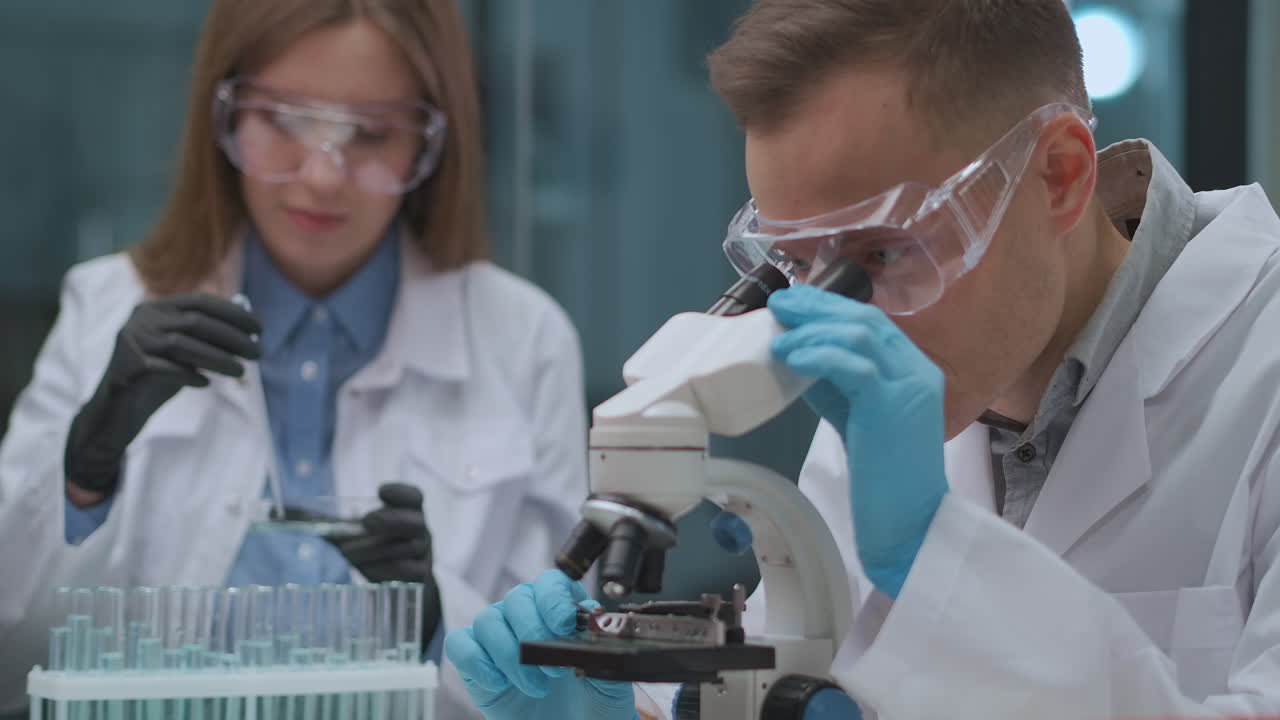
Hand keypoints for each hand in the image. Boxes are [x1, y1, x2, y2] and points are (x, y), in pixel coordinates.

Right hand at [64, 293, 260, 495]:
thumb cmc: (158, 380)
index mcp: (156, 308)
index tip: (260, 328)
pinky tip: (205, 383)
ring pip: (181, 344)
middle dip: (232, 337)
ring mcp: (131, 341)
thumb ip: (210, 337)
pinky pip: (163, 369)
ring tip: (241, 371)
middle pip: (195, 321)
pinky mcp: (126, 367)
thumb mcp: (186, 354)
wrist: (117, 413)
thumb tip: (251, 323)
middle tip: (258, 353)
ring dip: (217, 358)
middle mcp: (141, 319)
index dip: (233, 313)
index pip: (200, 302)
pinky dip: (188, 375)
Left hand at [330, 483, 441, 643]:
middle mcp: (421, 530)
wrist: (400, 584)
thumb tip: (282, 515)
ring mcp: (424, 553)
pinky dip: (379, 568)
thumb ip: (329, 523)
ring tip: (347, 552)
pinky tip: (363, 567)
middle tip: (366, 521)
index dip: (400, 493)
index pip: (415, 497)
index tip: (379, 491)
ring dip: (372, 548)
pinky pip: (403, 570)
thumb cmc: (374, 550)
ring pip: (404, 548)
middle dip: (391, 519)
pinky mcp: (419, 575)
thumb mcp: (357, 533)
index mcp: (408, 512)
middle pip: (416, 522)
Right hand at [445, 570, 635, 719]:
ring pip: (488, 620)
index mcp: (562, 611)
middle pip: (516, 598)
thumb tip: (597, 620)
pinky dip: (477, 662)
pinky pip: (460, 644)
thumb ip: (604, 650)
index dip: (553, 598)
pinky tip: (499, 683)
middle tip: (553, 668)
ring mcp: (500, 638)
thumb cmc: (592, 704)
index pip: (550, 582)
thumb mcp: (609, 681)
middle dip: (533, 631)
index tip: (564, 624)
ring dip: (510, 654)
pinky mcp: (477, 663)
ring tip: (535, 686)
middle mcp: (528, 617)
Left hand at [770, 284, 948, 598]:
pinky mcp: (893, 407)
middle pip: (865, 319)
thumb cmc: (882, 478)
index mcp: (913, 371)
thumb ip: (834, 384)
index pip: (871, 321)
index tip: (795, 301)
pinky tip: (793, 359)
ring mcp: (910, 386)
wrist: (910, 525)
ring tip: (780, 336)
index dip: (830, 306)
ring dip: (813, 330)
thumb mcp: (855, 416)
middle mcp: (918, 371)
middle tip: (780, 303)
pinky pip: (854, 365)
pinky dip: (819, 356)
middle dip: (817, 307)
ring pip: (859, 335)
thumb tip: (796, 354)